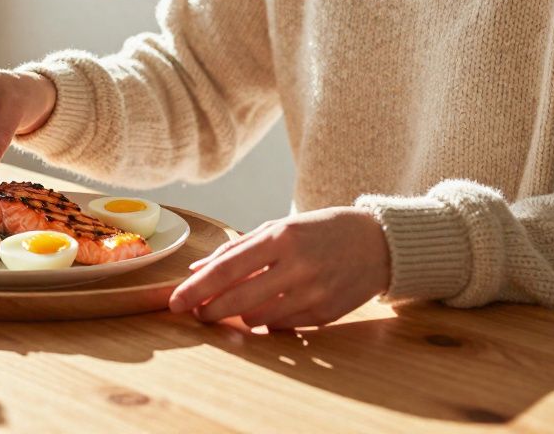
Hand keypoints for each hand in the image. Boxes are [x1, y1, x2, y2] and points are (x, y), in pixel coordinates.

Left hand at [168, 206, 389, 329]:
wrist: (378, 243)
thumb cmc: (321, 231)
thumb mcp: (279, 227)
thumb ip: (237, 248)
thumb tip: (197, 269)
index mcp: (281, 238)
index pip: (227, 269)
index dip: (196, 289)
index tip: (175, 302)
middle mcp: (297, 267)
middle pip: (237, 301)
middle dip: (210, 311)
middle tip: (198, 312)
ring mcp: (313, 293)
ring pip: (258, 319)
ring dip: (240, 316)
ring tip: (237, 306)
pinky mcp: (325, 314)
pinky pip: (283, 326)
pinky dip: (269, 320)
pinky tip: (271, 307)